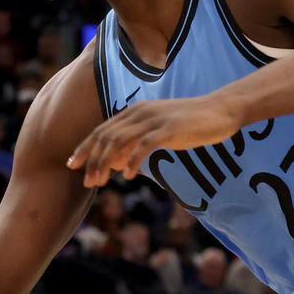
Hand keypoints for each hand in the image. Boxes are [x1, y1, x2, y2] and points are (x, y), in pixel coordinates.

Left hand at [67, 94, 243, 187]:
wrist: (222, 110)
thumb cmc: (188, 124)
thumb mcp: (155, 132)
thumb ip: (134, 144)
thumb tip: (113, 163)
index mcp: (133, 112)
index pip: (100, 130)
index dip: (84, 148)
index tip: (71, 165)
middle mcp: (139, 113)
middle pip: (105, 137)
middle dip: (92, 161)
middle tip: (87, 182)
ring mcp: (154, 119)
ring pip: (118, 141)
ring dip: (106, 163)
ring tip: (101, 182)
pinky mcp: (169, 128)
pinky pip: (144, 145)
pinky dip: (132, 160)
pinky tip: (127, 175)